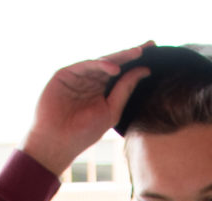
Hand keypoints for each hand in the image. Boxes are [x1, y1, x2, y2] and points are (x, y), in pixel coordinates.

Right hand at [23, 44, 151, 175]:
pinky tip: (114, 68)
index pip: (121, 73)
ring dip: (119, 57)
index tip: (154, 53)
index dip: (136, 63)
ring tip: (137, 54)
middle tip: (149, 46)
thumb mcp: (111, 111)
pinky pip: (85, 65)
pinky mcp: (64, 75)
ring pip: (101, 62)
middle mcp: (90, 81)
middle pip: (113, 63)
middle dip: (130, 54)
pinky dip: (99, 65)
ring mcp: (77, 77)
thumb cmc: (83, 133)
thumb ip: (125, 90)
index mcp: (101, 90)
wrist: (57, 143)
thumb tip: (144, 70)